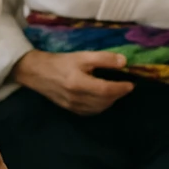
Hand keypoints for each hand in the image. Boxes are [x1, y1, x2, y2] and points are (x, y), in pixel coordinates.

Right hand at [12, 49, 133, 114]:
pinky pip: (90, 112)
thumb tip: (123, 62)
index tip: (130, 84)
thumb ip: (103, 59)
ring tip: (115, 91)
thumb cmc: (60, 62)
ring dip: (110, 101)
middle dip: (117, 94)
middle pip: (104, 101)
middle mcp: (76, 98)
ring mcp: (72, 106)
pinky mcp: (70, 110)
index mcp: (78, 83)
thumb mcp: (82, 56)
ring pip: (98, 108)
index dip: (120, 88)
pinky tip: (103, 99)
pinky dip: (100, 107)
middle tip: (125, 86)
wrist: (37, 72)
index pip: (105, 90)